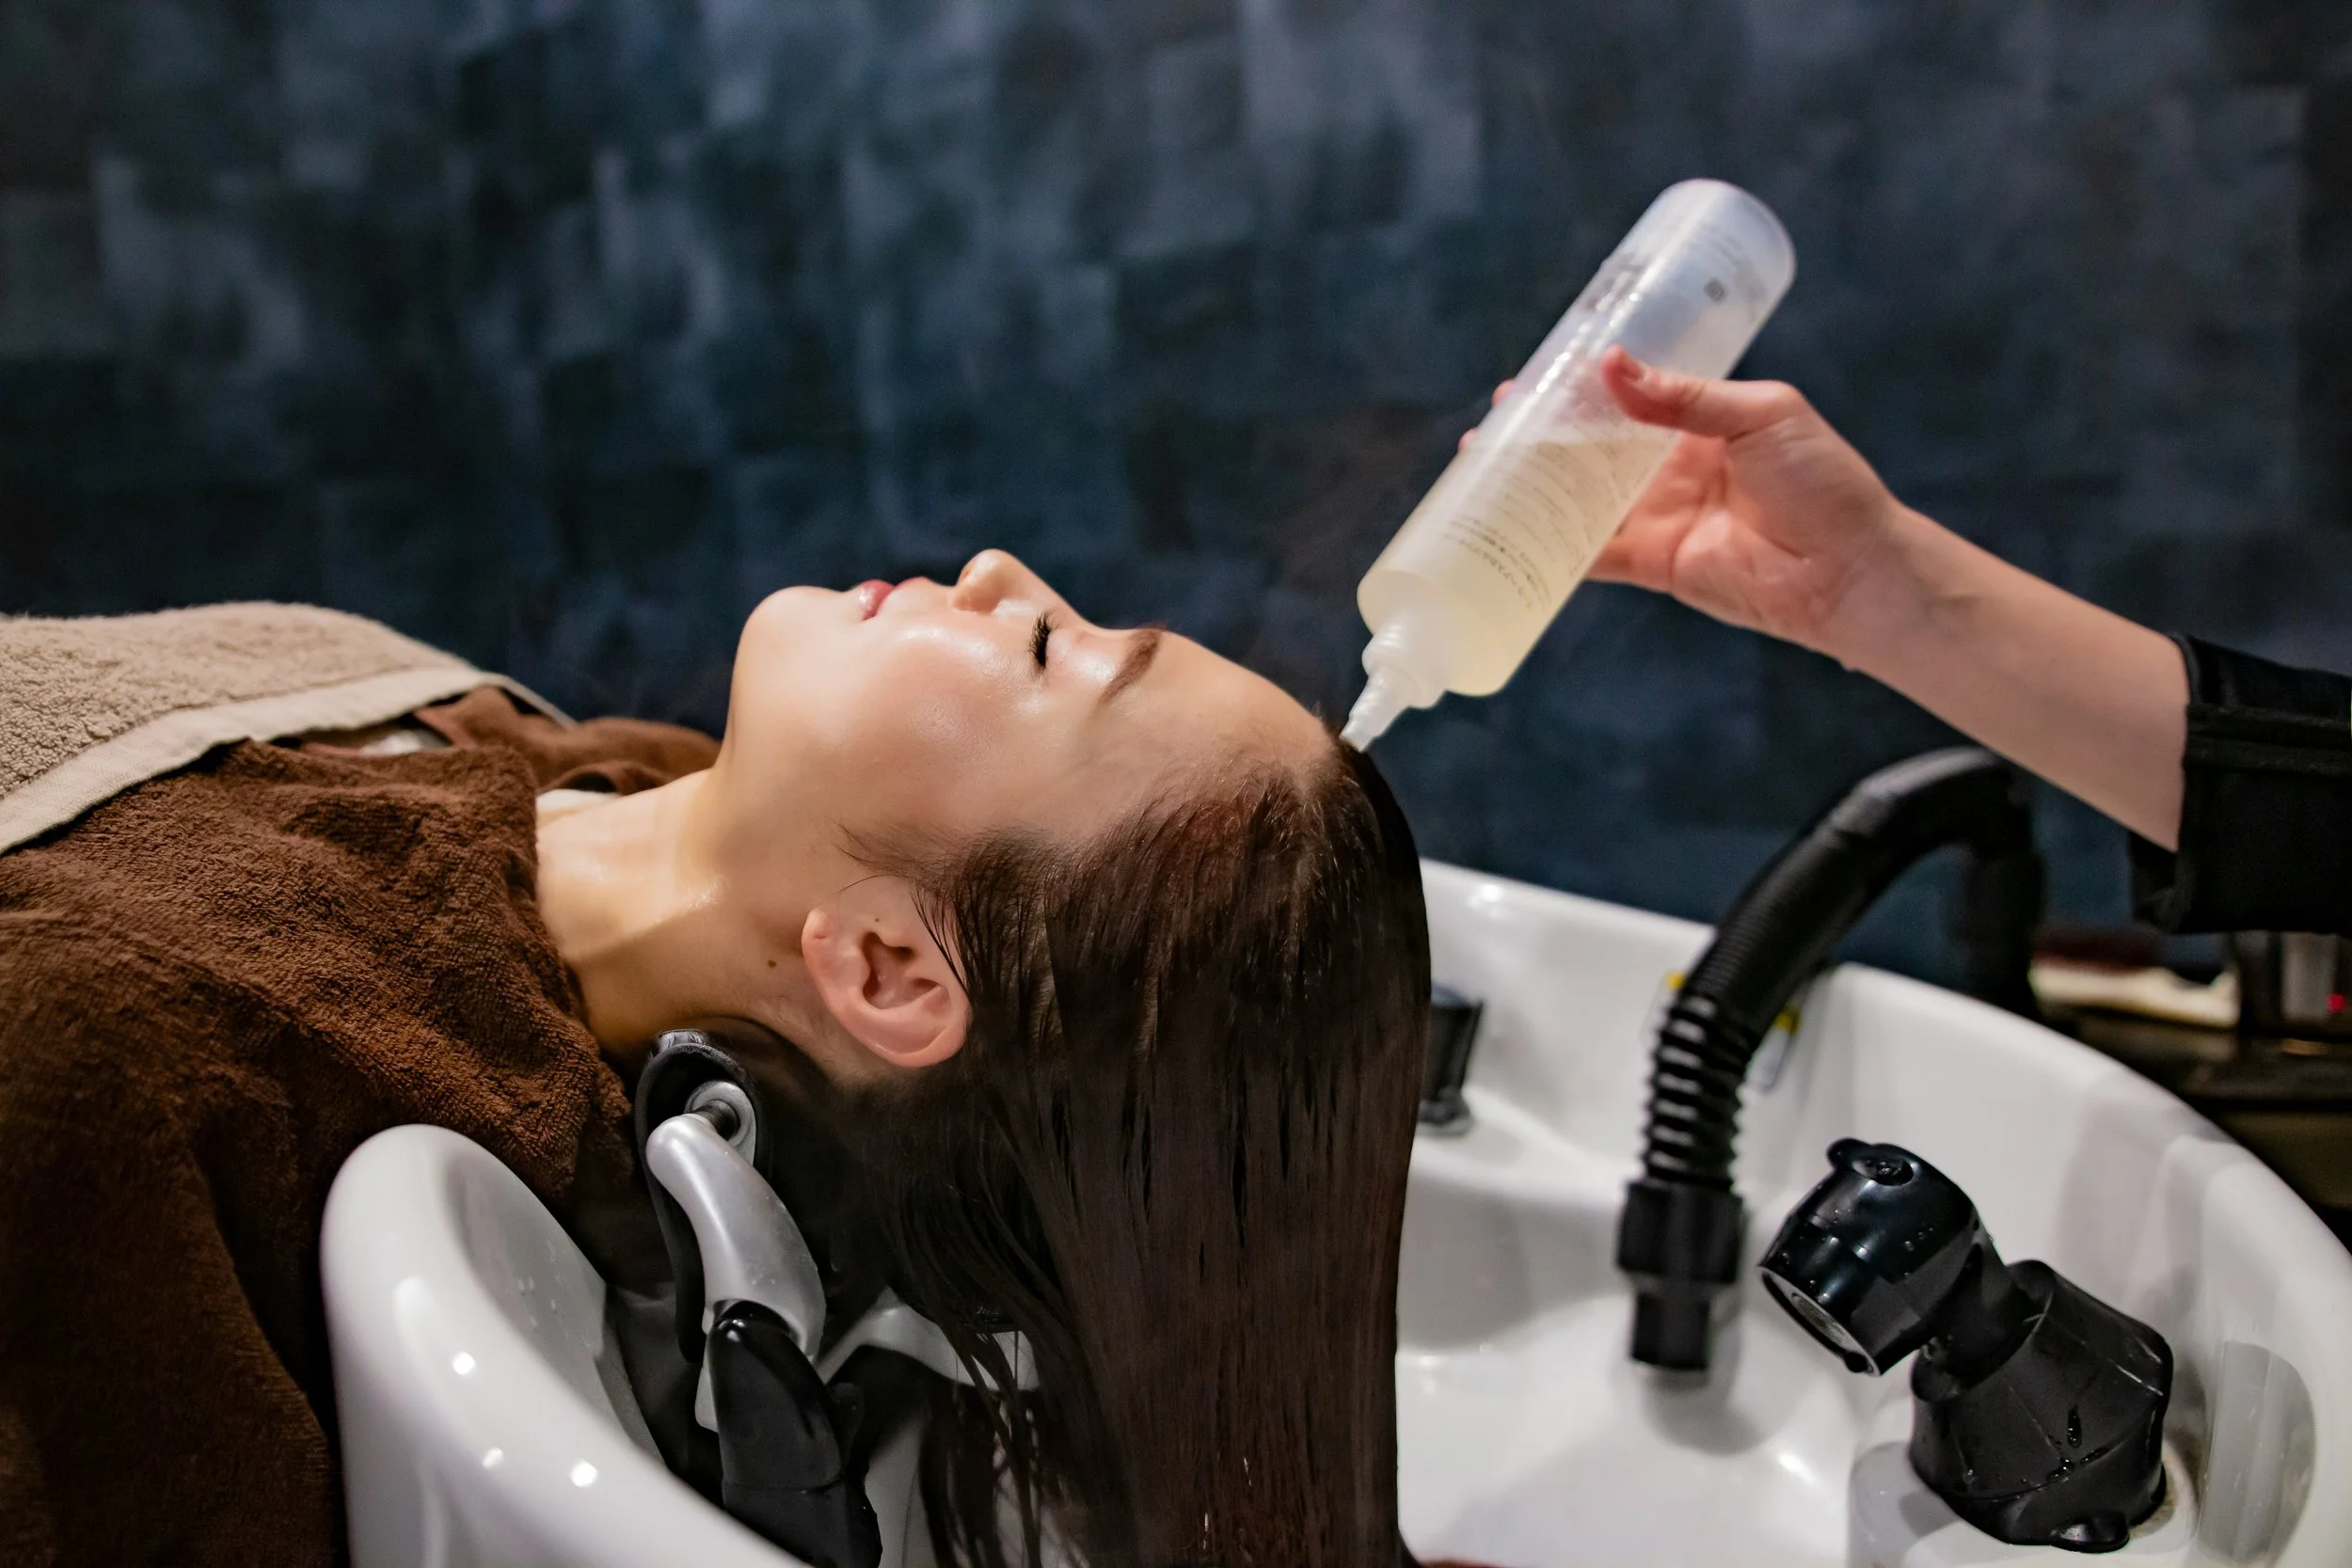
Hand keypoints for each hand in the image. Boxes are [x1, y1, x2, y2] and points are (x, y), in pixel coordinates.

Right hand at [1465, 350, 1910, 656]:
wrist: (1848, 567)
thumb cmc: (1822, 482)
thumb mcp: (1761, 414)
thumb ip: (1685, 397)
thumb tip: (1612, 366)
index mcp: (1697, 424)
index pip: (1625, 398)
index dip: (1579, 386)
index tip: (1536, 373)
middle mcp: (1669, 470)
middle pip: (1590, 449)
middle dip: (1540, 436)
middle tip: (1492, 423)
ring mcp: (1658, 517)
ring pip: (1580, 499)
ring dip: (1533, 487)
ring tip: (1482, 470)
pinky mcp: (1654, 563)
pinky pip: (1592, 555)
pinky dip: (1552, 547)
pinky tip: (1510, 533)